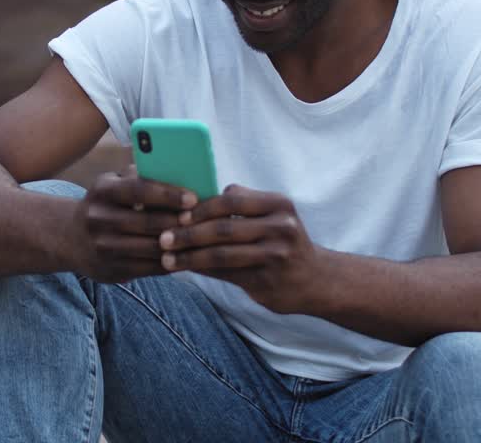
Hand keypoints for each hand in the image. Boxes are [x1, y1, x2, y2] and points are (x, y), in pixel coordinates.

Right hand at [71, 167, 197, 282]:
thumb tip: (180, 170)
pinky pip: (148, 268)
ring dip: (178, 245)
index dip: (168, 194)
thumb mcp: (114, 183)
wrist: (71, 238)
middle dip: (179, 223)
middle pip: (148, 222)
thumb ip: (141, 176)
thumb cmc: (107, 204)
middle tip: (204, 221)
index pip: (138, 190)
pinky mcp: (110, 270)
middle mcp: (98, 218)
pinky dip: (170, 263)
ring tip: (201, 239)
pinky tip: (186, 256)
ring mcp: (103, 247)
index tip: (193, 198)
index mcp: (102, 190)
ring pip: (150, 248)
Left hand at [158, 185, 324, 313]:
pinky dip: (202, 271)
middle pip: (223, 228)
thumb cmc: (283, 241)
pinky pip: (226, 274)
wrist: (317, 279)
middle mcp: (280, 226)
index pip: (230, 199)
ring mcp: (275, 255)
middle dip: (188, 233)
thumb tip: (191, 201)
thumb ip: (240, 205)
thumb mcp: (272, 214)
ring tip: (166, 258)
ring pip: (221, 255)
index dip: (200, 207)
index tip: (175, 214)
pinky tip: (185, 269)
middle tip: (162, 238)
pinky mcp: (267, 280)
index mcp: (278, 204)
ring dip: (189, 257)